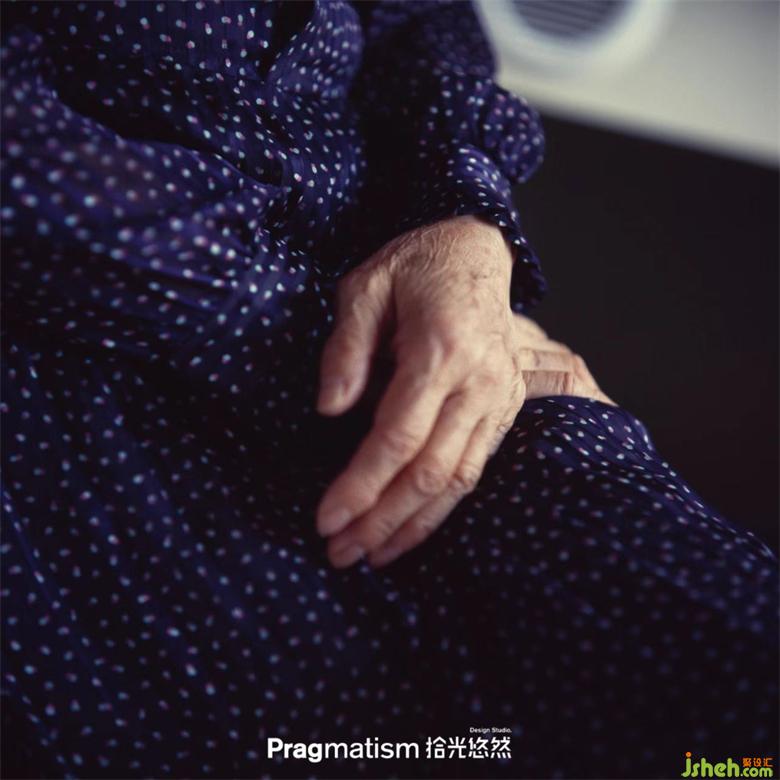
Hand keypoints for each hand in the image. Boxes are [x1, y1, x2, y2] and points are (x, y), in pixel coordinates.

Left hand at [315, 215, 611, 568]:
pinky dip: (443, 507)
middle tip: (340, 553)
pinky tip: (413, 528)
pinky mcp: (505, 408)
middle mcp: (478, 382)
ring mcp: (499, 398)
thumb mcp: (365, 287)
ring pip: (458, 480)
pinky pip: (476, 469)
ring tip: (372, 556)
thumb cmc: (416, 264)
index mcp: (441, 349)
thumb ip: (346, 348)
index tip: (325, 520)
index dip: (360, 485)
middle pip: (430, 471)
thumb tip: (330, 410)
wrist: (478, 250)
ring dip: (413, 525)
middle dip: (382, 519)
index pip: (397, 437)